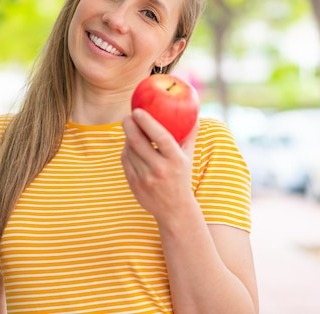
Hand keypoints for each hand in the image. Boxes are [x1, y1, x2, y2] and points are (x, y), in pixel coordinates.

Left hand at [121, 108, 198, 222]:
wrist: (174, 209)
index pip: (161, 137)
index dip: (147, 122)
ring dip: (127, 137)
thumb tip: (194, 115)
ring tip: (131, 130)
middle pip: (137, 142)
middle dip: (129, 126)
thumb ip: (190, 136)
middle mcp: (160, 169)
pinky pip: (125, 160)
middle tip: (128, 117)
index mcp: (175, 160)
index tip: (138, 110)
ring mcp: (145, 178)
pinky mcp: (134, 184)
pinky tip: (130, 146)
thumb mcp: (189, 157)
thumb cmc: (182, 177)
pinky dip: (126, 150)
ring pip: (129, 150)